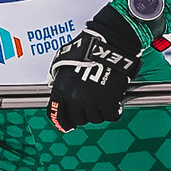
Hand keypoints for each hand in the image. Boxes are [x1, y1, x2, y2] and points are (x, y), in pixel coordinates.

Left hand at [47, 7, 141, 131]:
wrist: (110, 45)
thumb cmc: (89, 49)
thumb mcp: (63, 62)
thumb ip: (58, 78)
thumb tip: (55, 87)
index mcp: (60, 89)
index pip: (56, 114)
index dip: (62, 122)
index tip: (67, 126)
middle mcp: (74, 98)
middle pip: (77, 119)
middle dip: (84, 113)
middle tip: (92, 104)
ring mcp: (91, 102)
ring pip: (94, 119)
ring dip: (99, 111)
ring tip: (103, 98)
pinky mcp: (108, 102)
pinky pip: (110, 116)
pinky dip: (114, 111)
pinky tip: (114, 102)